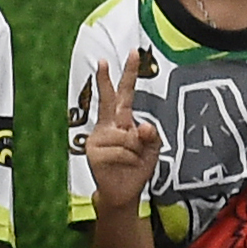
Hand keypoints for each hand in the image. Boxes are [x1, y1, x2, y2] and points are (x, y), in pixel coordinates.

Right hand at [84, 47, 159, 215]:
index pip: (125, 95)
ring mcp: (98, 138)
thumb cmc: (136, 168)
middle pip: (109, 100)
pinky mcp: (93, 151)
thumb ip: (151, 135)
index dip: (128, 75)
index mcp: (122, 122)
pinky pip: (120, 150)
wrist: (123, 193)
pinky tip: (122, 166)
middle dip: (106, 80)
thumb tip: (141, 126)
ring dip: (136, 151)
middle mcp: (108, 126)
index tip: (131, 54)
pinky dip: (128, 159)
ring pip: (127, 136)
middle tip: (103, 61)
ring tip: (131, 161)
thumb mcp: (152, 150)